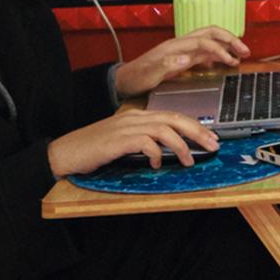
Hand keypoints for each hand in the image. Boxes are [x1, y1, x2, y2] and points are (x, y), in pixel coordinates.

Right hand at [47, 109, 218, 174]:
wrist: (66, 151)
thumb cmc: (95, 149)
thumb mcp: (123, 141)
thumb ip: (143, 140)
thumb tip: (166, 150)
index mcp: (138, 115)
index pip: (173, 115)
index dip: (195, 125)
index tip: (211, 137)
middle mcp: (135, 117)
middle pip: (174, 118)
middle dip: (198, 131)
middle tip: (214, 145)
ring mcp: (126, 126)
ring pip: (164, 129)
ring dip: (181, 145)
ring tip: (190, 160)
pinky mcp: (118, 140)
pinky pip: (145, 142)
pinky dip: (156, 153)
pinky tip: (157, 163)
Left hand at [113, 28, 250, 98]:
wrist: (125, 80)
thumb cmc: (136, 78)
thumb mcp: (149, 75)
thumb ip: (167, 65)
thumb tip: (188, 57)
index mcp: (175, 47)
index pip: (204, 41)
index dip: (220, 49)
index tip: (232, 61)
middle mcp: (181, 45)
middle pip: (210, 33)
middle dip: (230, 39)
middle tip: (245, 51)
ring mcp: (183, 50)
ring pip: (210, 39)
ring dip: (226, 44)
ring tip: (241, 55)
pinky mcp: (183, 58)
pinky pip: (205, 51)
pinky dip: (218, 54)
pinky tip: (224, 62)